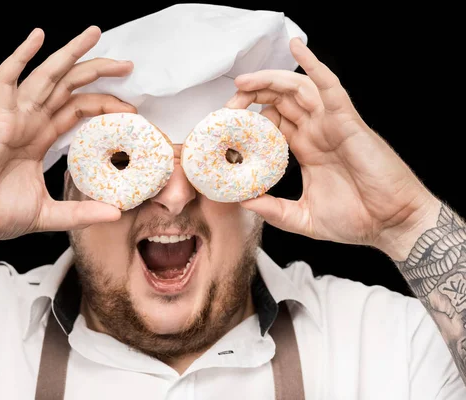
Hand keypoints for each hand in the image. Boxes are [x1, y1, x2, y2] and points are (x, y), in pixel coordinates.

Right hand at [0, 26, 133, 241]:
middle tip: (127, 65)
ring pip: (46, 76)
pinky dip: (19, 57)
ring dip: (69, 54)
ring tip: (94, 34)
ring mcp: (13, 118)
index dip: (105, 105)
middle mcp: (29, 122)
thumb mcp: (48, 214)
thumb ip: (81, 213)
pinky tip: (37, 37)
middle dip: (97, 71)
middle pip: (69, 87)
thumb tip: (115, 214)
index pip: (79, 111)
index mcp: (40, 139)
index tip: (131, 110)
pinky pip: (6, 81)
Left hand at [225, 37, 437, 257]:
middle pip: (280, 100)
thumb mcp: (303, 217)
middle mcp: (317, 131)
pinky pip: (330, 87)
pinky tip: (297, 48)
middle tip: (228, 104)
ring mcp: (332, 124)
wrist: (390, 225)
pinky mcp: (348, 122)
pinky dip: (314, 65)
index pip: (273, 121)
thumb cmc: (356, 220)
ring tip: (244, 82)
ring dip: (270, 80)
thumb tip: (243, 202)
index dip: (250, 118)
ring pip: (298, 89)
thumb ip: (273, 209)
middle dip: (252, 95)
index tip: (227, 127)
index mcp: (307, 149)